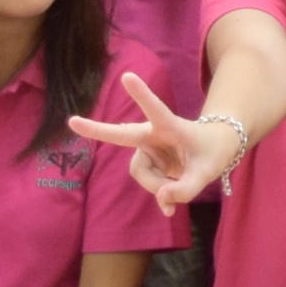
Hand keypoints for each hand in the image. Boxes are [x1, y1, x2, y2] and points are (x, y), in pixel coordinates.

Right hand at [65, 72, 236, 214]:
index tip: (127, 76)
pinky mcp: (147, 163)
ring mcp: (148, 150)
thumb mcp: (207, 173)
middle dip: (97, 130)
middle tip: (72, 121)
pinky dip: (160, 197)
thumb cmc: (213, 153)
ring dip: (160, 187)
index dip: (142, 95)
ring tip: (181, 188)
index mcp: (171, 126)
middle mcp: (154, 135)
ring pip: (141, 174)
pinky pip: (147, 184)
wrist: (213, 151)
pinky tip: (169, 210)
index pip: (155, 109)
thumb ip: (187, 189)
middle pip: (122, 136)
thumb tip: (161, 199)